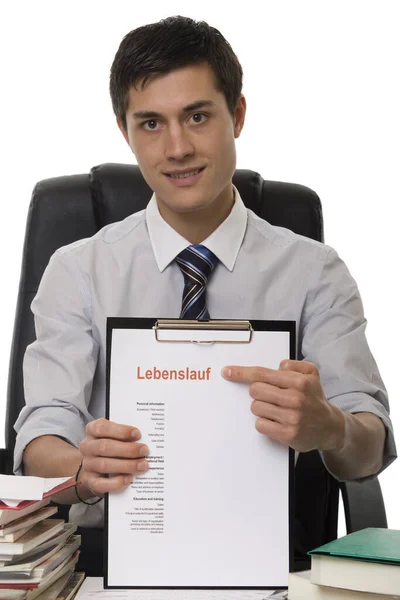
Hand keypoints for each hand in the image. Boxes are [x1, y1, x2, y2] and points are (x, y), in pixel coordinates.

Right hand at [77, 418, 148, 496]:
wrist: (98, 468)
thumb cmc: (112, 446)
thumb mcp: (117, 436)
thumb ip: (126, 435)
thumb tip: (145, 438)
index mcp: (93, 430)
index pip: (102, 428)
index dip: (121, 431)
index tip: (137, 434)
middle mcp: (87, 447)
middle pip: (105, 446)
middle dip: (128, 449)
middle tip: (144, 451)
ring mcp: (87, 465)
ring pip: (105, 465)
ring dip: (126, 465)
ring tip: (143, 465)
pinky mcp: (90, 481)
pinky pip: (101, 484)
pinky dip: (116, 482)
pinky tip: (129, 479)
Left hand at [221, 360, 344, 452]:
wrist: (329, 426)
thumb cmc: (314, 398)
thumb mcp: (311, 374)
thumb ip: (293, 365)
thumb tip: (276, 367)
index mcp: (299, 381)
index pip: (262, 374)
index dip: (242, 373)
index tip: (227, 372)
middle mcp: (295, 398)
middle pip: (255, 390)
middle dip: (259, 392)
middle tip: (271, 396)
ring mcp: (291, 417)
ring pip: (255, 408)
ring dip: (262, 408)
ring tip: (277, 410)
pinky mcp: (287, 434)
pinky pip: (260, 425)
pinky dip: (265, 423)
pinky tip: (277, 421)